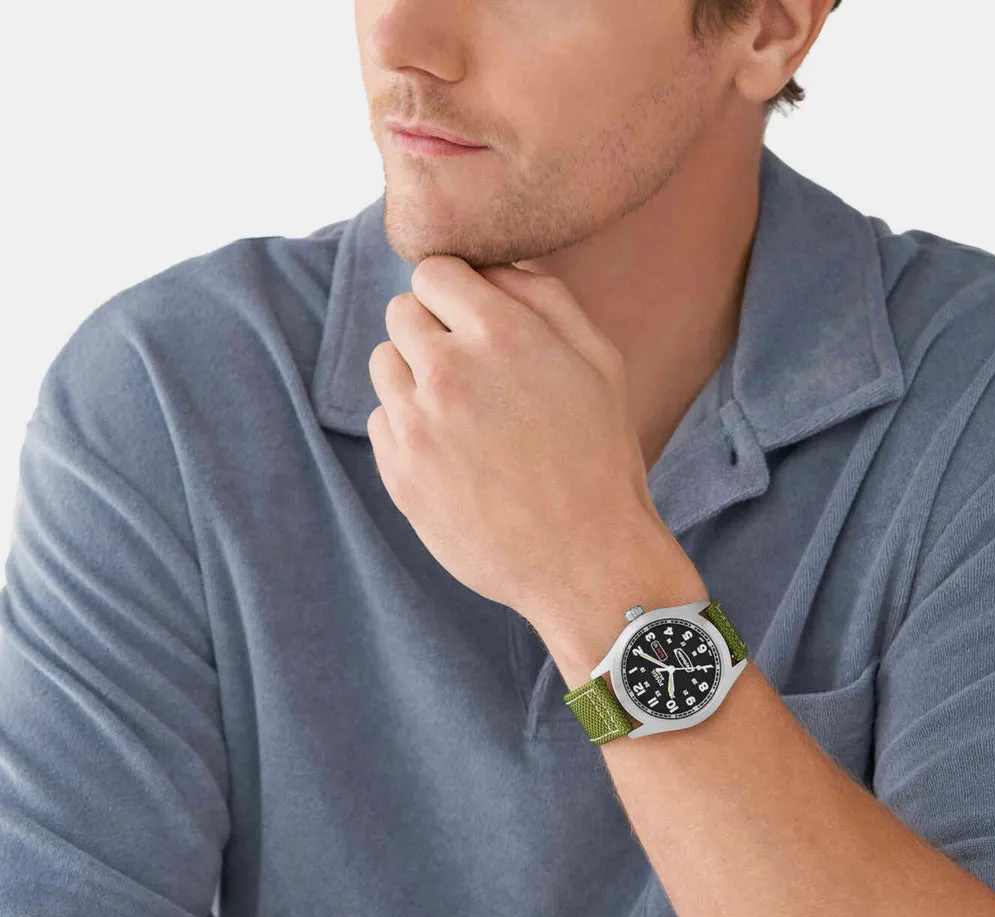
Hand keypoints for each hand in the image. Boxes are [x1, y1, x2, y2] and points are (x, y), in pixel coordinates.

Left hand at [365, 255, 655, 620]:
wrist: (586, 561)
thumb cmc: (602, 459)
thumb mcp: (600, 363)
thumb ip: (544, 298)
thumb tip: (494, 265)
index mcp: (501, 334)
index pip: (433, 270)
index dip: (453, 289)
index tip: (470, 315)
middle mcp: (448, 372)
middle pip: (401, 312)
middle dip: (433, 330)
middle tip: (474, 371)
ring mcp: (416, 425)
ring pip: (384, 364)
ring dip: (415, 376)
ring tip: (464, 414)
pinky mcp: (399, 473)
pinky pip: (381, 421)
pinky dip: (408, 428)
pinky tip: (454, 454)